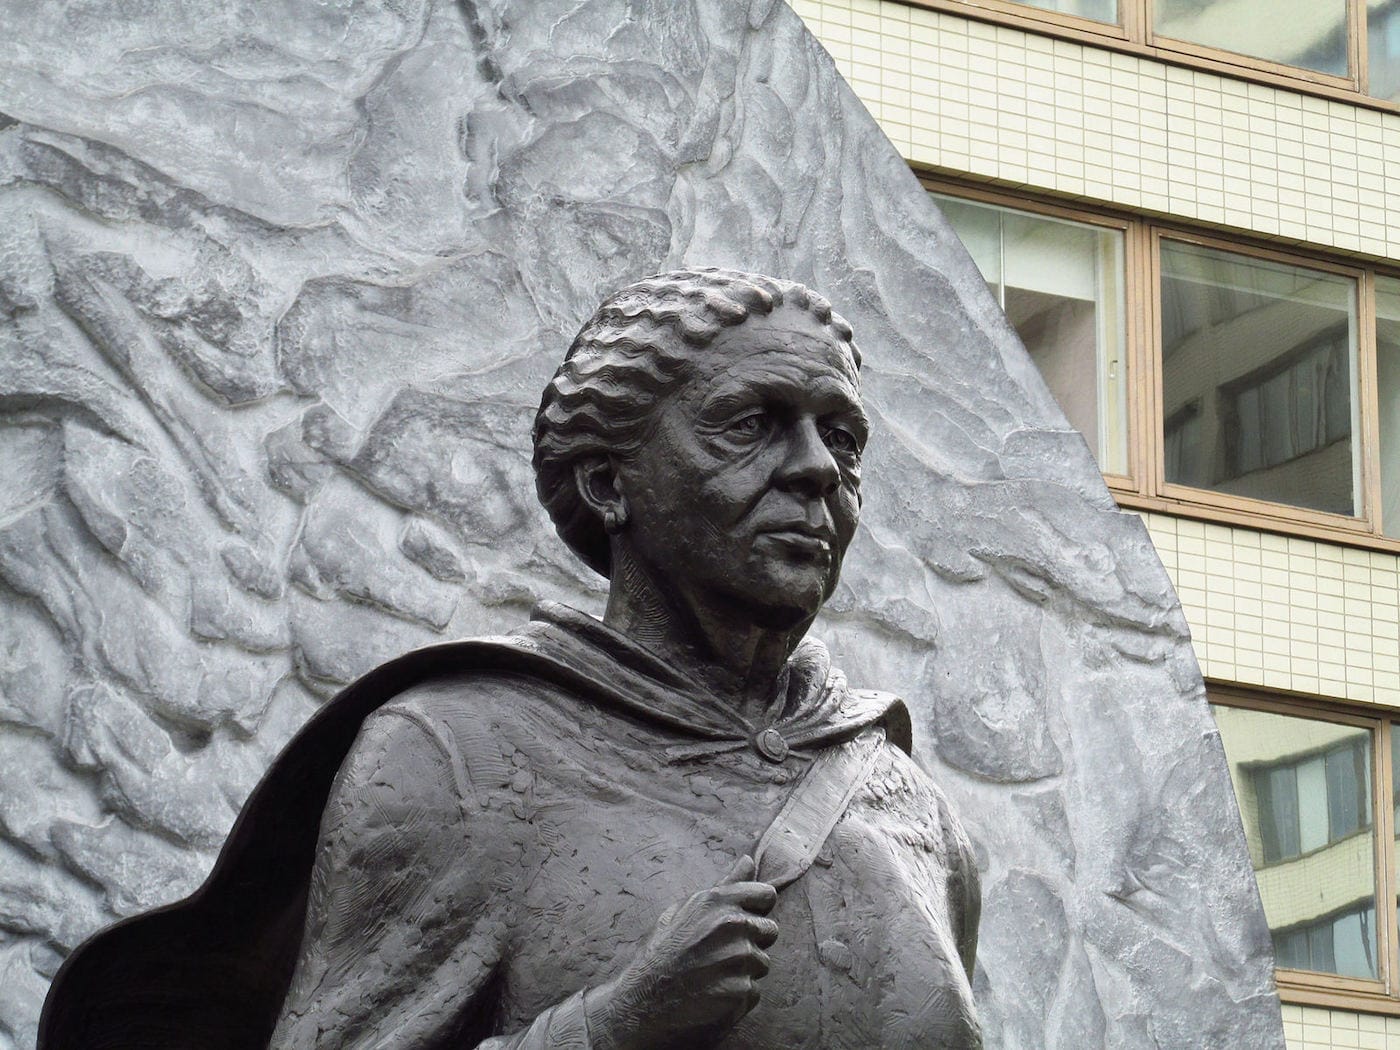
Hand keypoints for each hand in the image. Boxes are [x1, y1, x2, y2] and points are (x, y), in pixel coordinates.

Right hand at [585, 855, 778, 1049]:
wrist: (641, 1004)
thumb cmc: (661, 954)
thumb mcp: (684, 911)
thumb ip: (724, 886)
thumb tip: (749, 861)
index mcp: (717, 901)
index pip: (766, 894)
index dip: (756, 910)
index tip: (742, 922)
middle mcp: (731, 925)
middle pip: (770, 930)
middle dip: (752, 943)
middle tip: (719, 956)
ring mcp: (738, 959)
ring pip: (762, 963)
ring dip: (744, 972)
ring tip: (712, 977)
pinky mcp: (741, 990)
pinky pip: (754, 991)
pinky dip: (737, 997)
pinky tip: (713, 997)